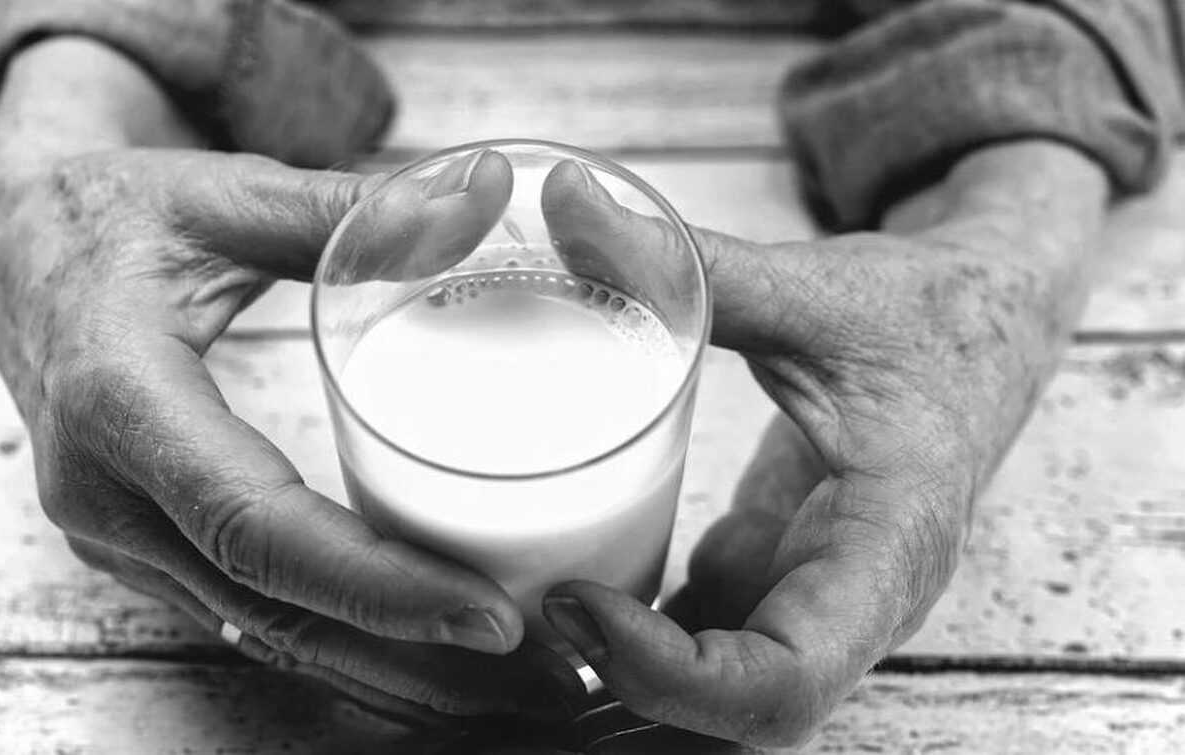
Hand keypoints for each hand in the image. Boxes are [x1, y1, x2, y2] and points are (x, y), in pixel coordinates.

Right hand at [0, 144, 581, 721]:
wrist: (19, 256)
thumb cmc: (111, 219)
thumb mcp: (220, 197)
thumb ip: (347, 207)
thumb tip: (484, 192)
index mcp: (119, 400)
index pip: (254, 526)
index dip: (374, 582)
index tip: (489, 613)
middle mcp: (107, 496)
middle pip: (271, 610)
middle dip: (410, 655)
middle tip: (543, 671)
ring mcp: (118, 538)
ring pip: (263, 636)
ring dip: (386, 672)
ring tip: (510, 685)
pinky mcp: (143, 549)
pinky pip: (249, 620)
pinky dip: (342, 646)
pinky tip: (423, 659)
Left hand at [537, 144, 1105, 746]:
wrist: (986, 326)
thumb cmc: (926, 314)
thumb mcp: (816, 287)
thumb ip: (689, 259)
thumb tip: (565, 195)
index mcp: (890, 545)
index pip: (789, 677)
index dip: (678, 675)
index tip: (582, 605)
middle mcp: (860, 596)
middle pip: (749, 709)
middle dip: (640, 685)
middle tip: (544, 611)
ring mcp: (821, 593)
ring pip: (728, 689)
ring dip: (635, 672)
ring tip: (543, 604)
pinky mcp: (785, 573)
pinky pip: (713, 637)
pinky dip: (645, 634)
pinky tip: (581, 585)